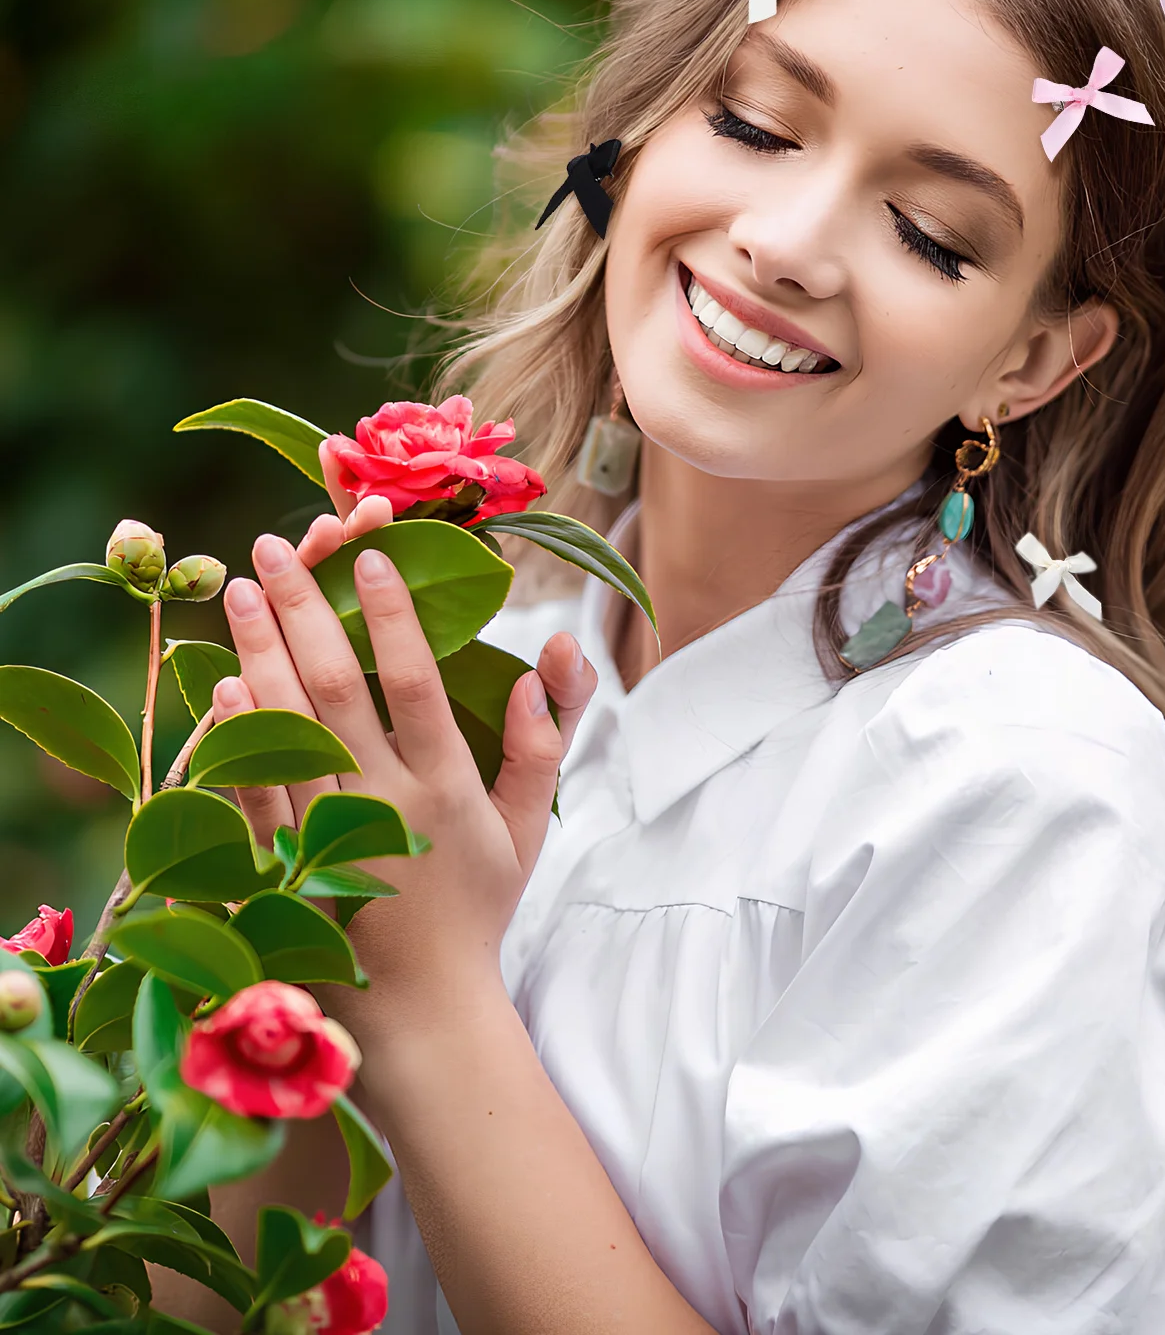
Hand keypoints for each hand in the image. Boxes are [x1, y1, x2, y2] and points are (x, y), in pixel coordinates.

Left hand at [209, 460, 597, 1027]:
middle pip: (334, 688)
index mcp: (444, 787)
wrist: (420, 1011)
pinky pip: (250, 793)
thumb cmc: (477, 910)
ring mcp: (323, 835)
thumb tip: (552, 659)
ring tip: (237, 587)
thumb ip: (542, 743)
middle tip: (275, 544)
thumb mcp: (527, 828)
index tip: (371, 555)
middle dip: (302, 608)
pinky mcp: (280, 866)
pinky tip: (221, 684)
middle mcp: (381, 801)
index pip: (414, 681)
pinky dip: (233, 738)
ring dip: (256, 651)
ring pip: (282, 728)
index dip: (392, 615)